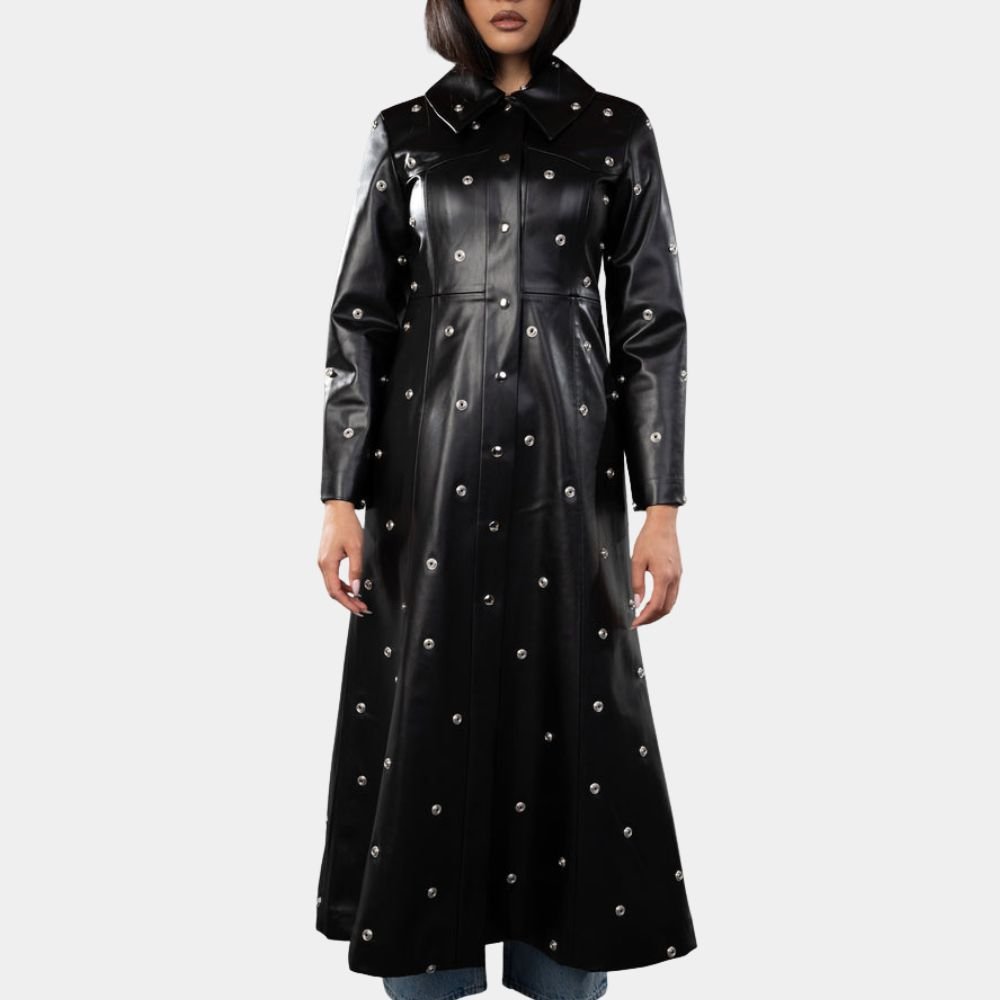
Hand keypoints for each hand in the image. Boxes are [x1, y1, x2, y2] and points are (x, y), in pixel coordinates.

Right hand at [317, 500, 370, 615]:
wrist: (337, 510)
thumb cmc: (345, 525)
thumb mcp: (356, 548)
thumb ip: (356, 570)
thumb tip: (357, 589)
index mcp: (327, 563)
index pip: (335, 591)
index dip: (347, 603)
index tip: (359, 609)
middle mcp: (322, 564)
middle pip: (333, 591)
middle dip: (348, 602)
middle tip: (362, 608)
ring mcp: (323, 561)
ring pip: (333, 584)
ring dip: (346, 594)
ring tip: (359, 600)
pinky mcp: (327, 557)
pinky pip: (333, 576)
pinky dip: (343, 584)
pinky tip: (352, 586)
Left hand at [630, 505, 681, 626]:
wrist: (663, 524)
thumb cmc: (649, 539)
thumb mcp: (637, 561)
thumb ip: (637, 584)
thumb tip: (637, 602)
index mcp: (664, 576)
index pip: (656, 606)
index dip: (645, 618)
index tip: (635, 623)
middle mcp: (674, 578)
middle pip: (666, 608)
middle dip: (652, 619)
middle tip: (638, 622)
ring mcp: (678, 576)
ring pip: (671, 603)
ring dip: (659, 612)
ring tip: (645, 615)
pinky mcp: (678, 572)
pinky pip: (674, 594)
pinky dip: (664, 603)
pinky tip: (654, 602)